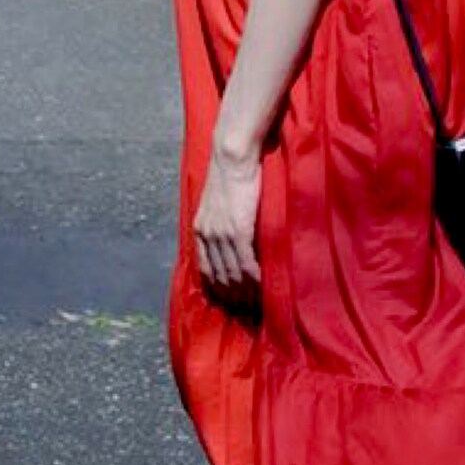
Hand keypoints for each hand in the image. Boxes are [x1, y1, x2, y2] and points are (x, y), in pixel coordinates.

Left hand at [193, 136, 262, 310]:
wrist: (232, 155)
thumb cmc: (231, 174)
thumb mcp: (217, 203)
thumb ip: (220, 222)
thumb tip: (234, 239)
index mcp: (199, 231)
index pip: (207, 272)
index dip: (220, 290)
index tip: (235, 302)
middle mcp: (206, 237)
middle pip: (220, 278)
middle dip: (235, 297)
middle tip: (251, 309)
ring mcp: (221, 235)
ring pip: (232, 275)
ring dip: (247, 292)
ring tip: (260, 302)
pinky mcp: (237, 230)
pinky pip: (245, 265)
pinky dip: (255, 279)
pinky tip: (264, 286)